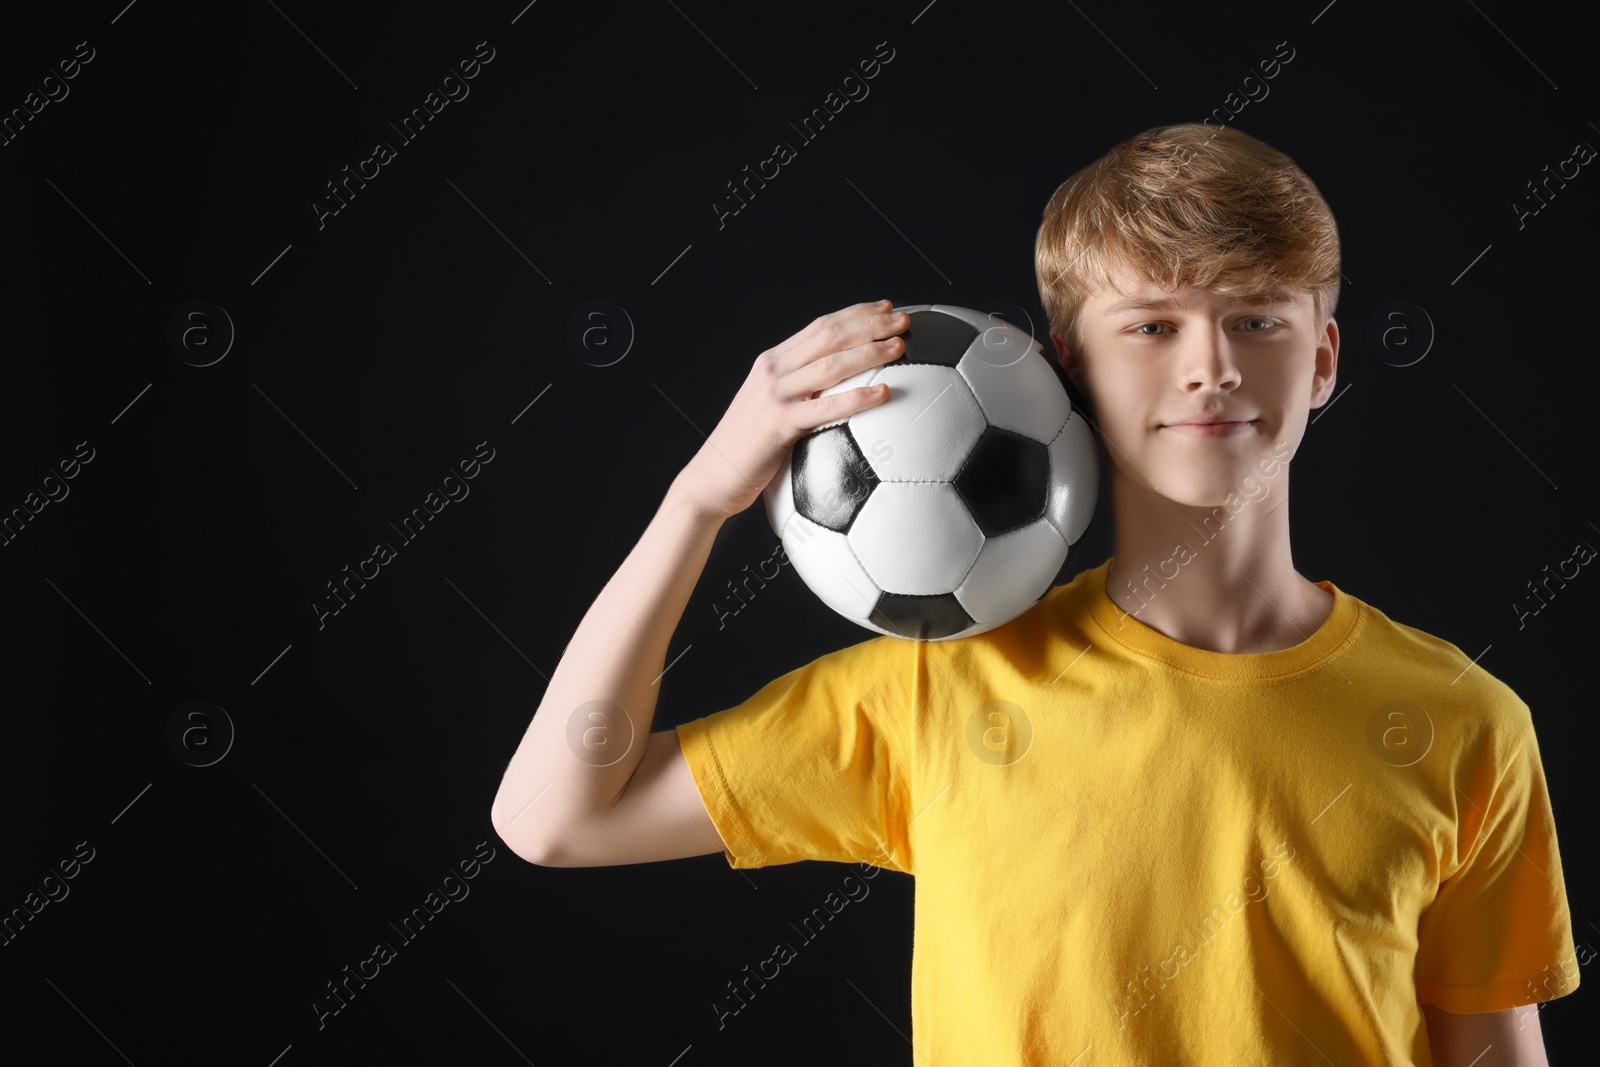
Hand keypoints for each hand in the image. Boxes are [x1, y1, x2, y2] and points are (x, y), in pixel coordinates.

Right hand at [673, 299, 907, 521]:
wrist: (711, 478)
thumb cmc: (746, 449)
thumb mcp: (766, 407)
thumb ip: (796, 391)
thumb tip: (836, 388)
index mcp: (772, 362)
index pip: (820, 326)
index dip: (856, 313)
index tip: (886, 308)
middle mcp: (773, 372)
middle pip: (830, 336)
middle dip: (871, 324)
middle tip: (904, 321)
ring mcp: (775, 396)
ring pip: (832, 364)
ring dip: (870, 352)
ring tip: (900, 347)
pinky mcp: (779, 424)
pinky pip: (827, 407)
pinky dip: (859, 398)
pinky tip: (885, 393)